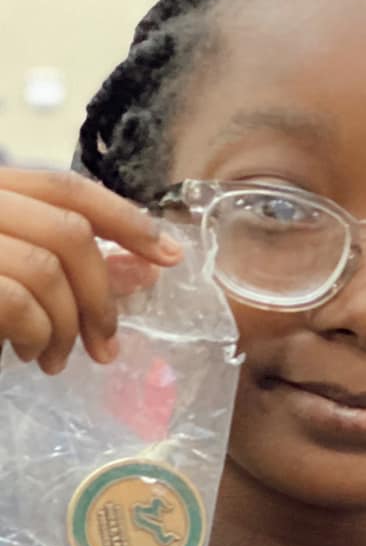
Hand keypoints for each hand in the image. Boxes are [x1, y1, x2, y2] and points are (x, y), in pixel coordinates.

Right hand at [0, 168, 181, 372]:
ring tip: (58, 358)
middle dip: (102, 296)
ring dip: (68, 326)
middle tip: (107, 346)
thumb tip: (144, 267)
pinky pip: (16, 302)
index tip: (169, 256)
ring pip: (46, 270)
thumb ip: (67, 261)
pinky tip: (28, 354)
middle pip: (68, 232)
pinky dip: (37, 335)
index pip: (66, 187)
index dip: (126, 219)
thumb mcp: (13, 268)